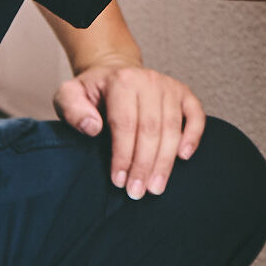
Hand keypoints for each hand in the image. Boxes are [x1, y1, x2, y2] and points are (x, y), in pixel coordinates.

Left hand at [53, 58, 205, 199]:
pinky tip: (183, 157)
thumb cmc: (92, 92)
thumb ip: (72, 109)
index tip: (118, 181)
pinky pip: (196, 114)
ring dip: (165, 160)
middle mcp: (149, 80)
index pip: (125, 123)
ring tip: (156, 187)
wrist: (114, 73)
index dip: (123, 155)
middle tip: (138, 192)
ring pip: (172, 127)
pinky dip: (193, 136)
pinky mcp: (183, 93)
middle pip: (151, 128)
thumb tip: (92, 128)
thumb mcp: (70, 95)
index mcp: (122, 81)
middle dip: (145, 164)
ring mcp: (169, 86)